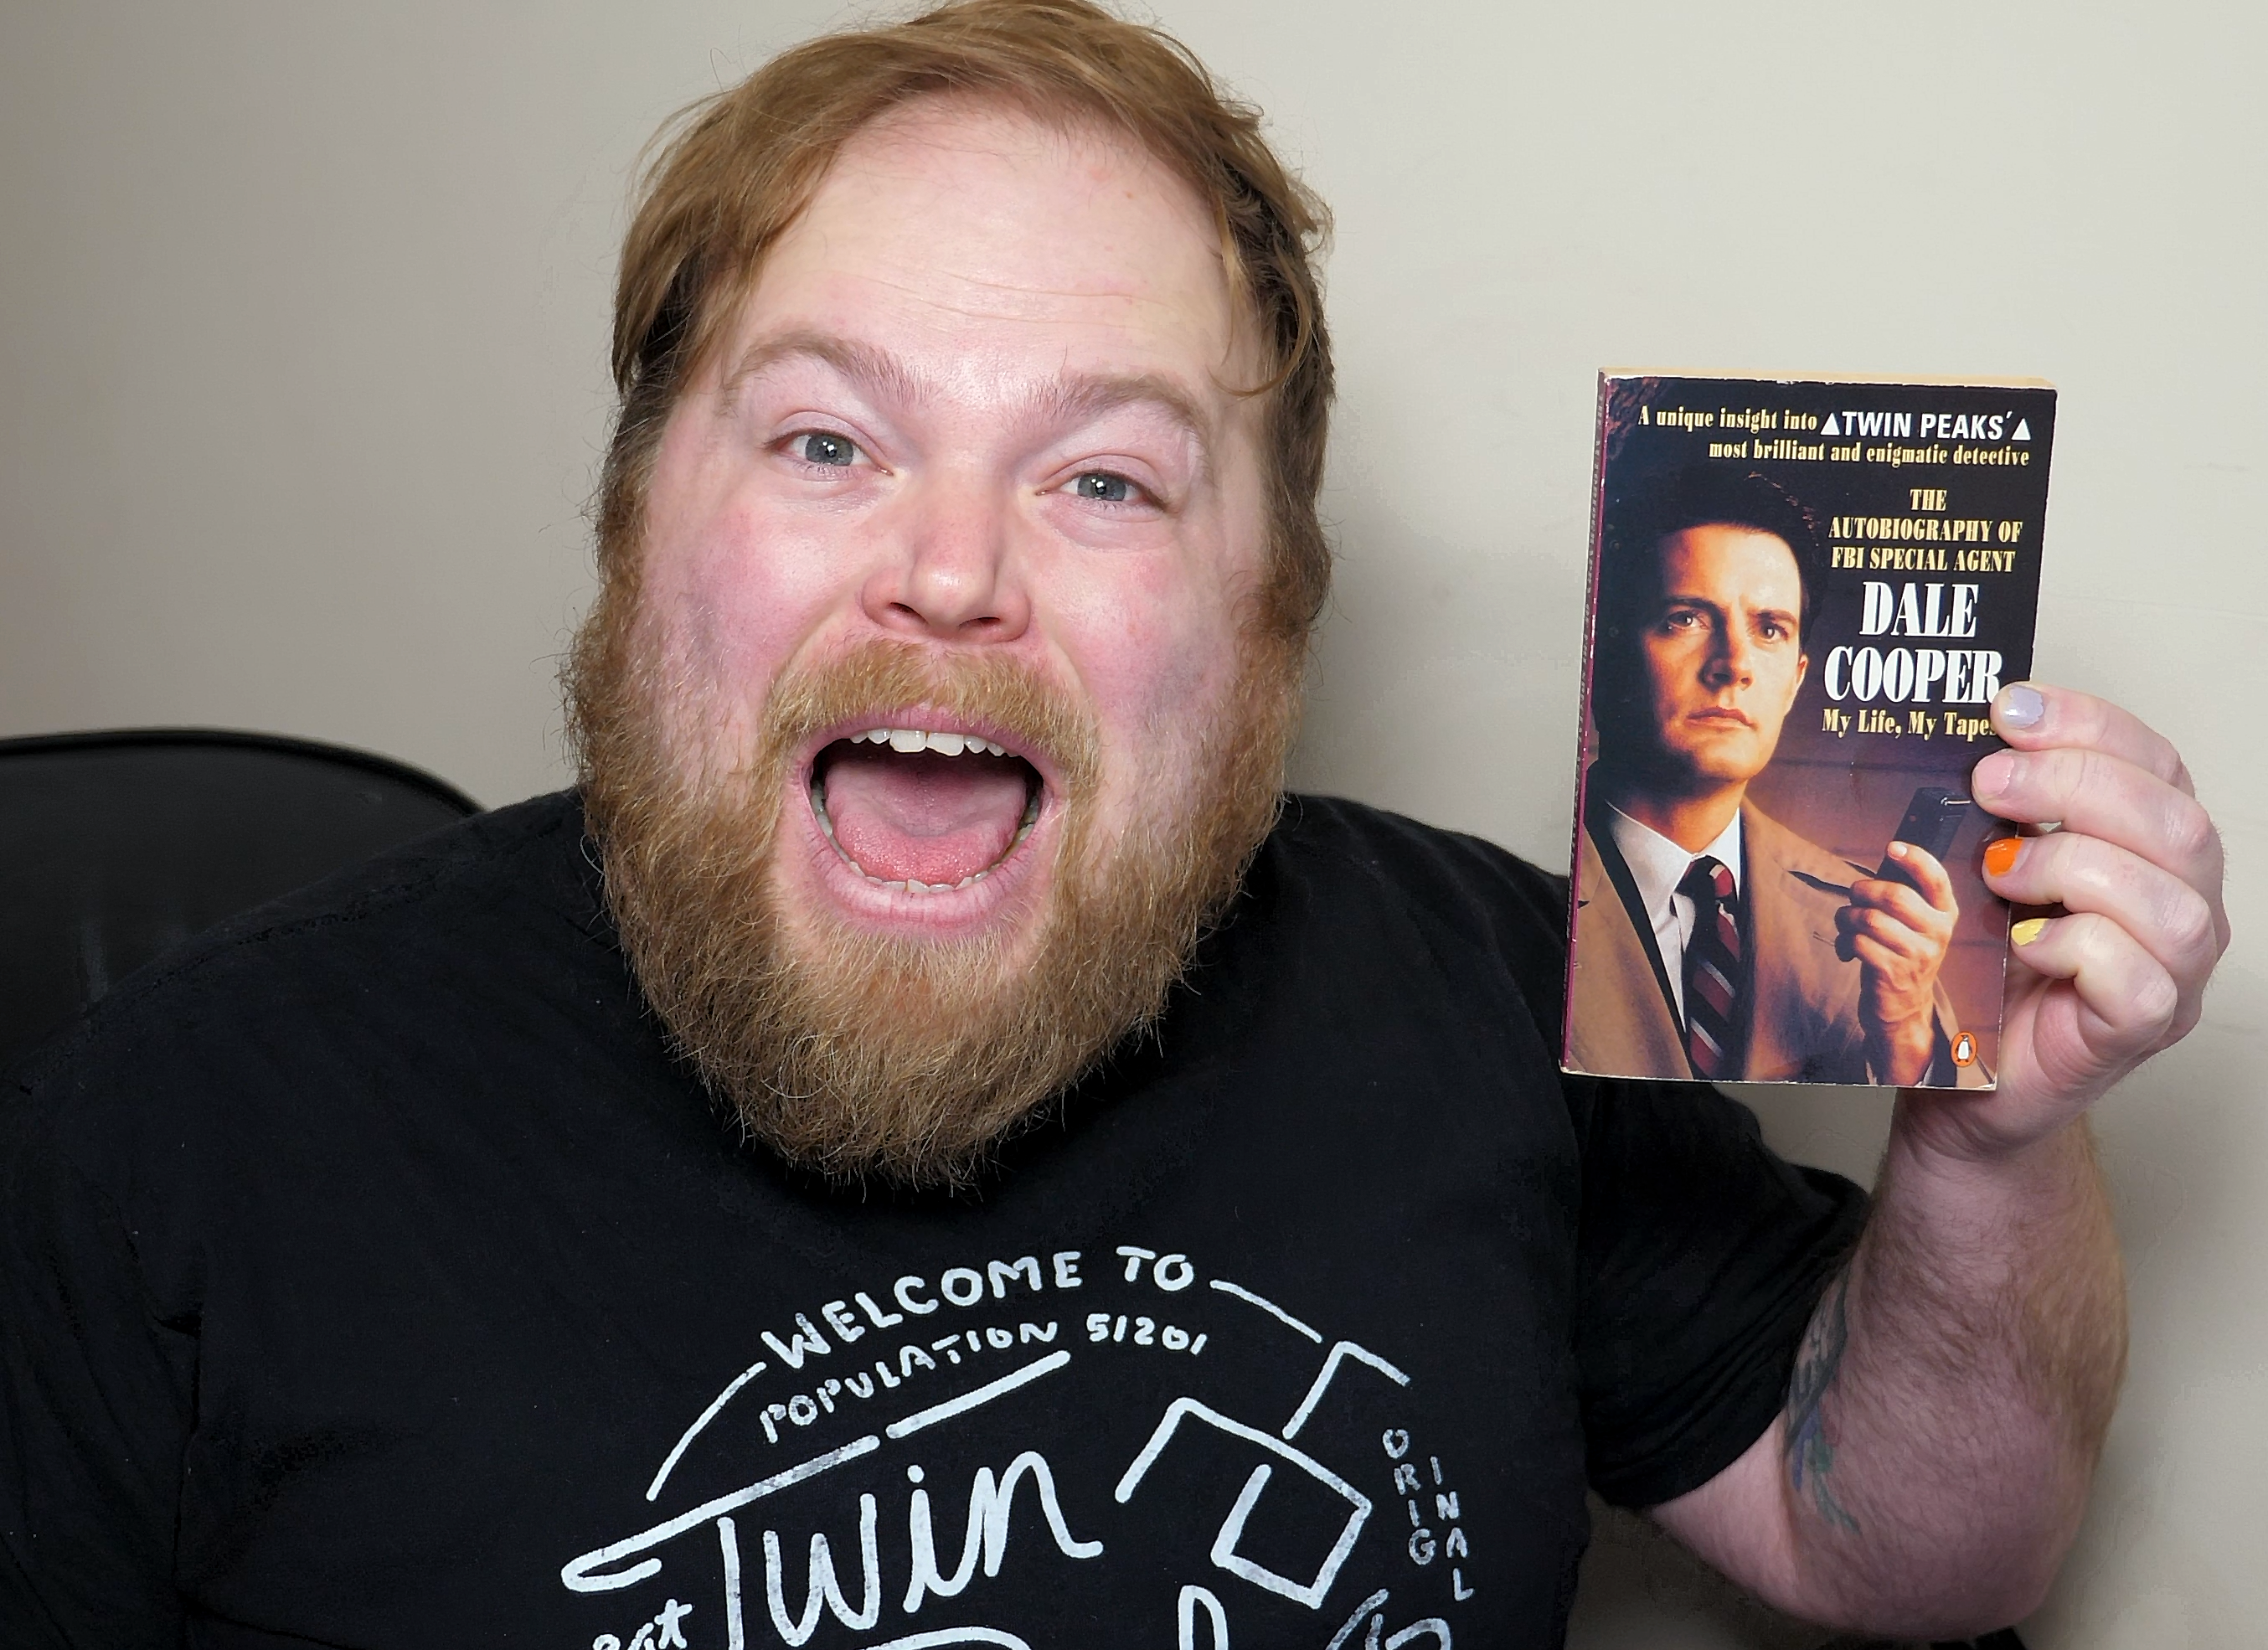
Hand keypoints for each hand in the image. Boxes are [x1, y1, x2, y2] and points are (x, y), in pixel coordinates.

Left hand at [1838, 843, 1957, 1085]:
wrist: (1904, 1008)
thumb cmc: (1902, 954)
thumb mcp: (1915, 924)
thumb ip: (1906, 895)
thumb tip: (1886, 858)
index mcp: (1945, 913)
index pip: (1936, 878)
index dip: (1915, 857)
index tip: (1892, 846)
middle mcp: (1937, 933)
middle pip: (1894, 895)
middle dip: (1863, 890)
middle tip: (1854, 896)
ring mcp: (1917, 955)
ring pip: (1870, 918)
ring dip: (1848, 917)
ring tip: (1847, 923)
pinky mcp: (1892, 974)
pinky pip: (1858, 943)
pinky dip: (1844, 941)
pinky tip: (1846, 947)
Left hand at [1910, 682, 2226, 1161]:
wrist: (1964, 1073)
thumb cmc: (1985, 964)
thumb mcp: (1987, 865)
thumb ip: (2001, 809)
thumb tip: (1973, 737)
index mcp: (2153, 845)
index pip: (2157, 762)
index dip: (2089, 723)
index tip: (2009, 707)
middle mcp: (2185, 901)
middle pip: (2175, 823)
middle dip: (2075, 785)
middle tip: (1989, 782)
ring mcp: (2175, 970)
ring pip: (2170, 900)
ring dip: (2072, 866)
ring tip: (1997, 872)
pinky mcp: (2144, 1027)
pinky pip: (2139, 978)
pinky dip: (2076, 946)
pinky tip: (2023, 941)